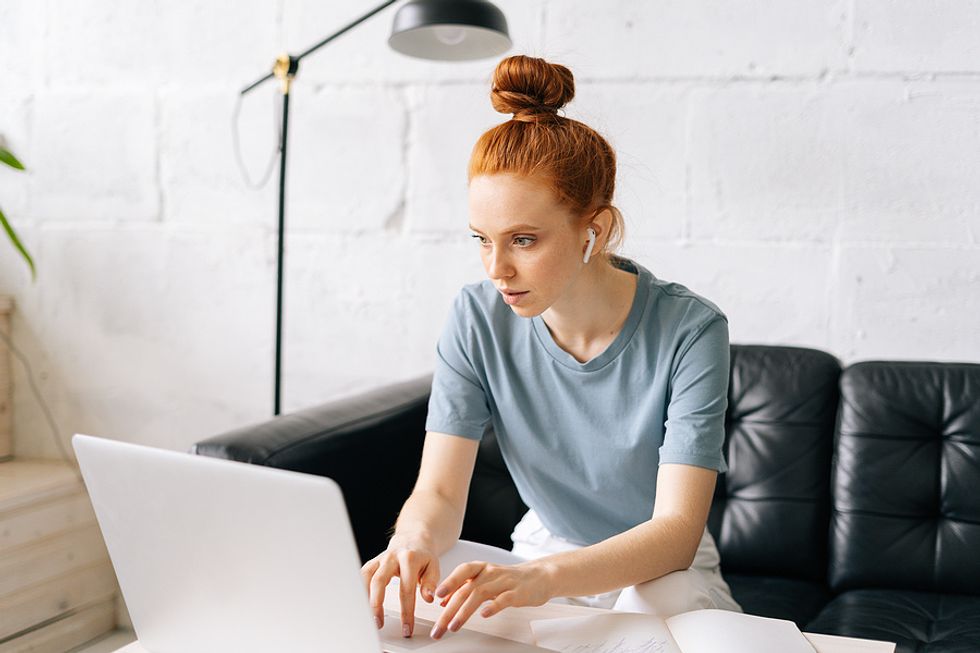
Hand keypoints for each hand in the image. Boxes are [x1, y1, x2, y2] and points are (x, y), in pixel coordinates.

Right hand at [360, 537, 440, 637]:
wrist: (413, 540)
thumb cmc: (423, 557)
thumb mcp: (433, 567)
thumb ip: (431, 583)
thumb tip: (428, 598)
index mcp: (410, 559)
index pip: (406, 589)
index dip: (406, 612)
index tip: (407, 628)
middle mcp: (392, 557)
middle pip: (379, 581)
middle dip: (377, 605)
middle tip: (379, 624)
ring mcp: (380, 559)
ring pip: (367, 577)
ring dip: (365, 598)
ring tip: (368, 617)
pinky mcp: (372, 562)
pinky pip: (362, 575)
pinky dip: (360, 590)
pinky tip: (362, 604)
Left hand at [429, 559, 555, 639]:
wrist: (539, 576)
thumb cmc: (508, 579)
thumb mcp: (485, 580)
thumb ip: (465, 588)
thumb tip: (443, 601)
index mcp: (481, 568)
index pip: (461, 572)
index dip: (449, 582)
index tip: (436, 596)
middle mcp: (490, 572)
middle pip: (466, 589)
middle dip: (449, 610)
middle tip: (439, 627)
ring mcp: (504, 582)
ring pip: (480, 594)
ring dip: (464, 612)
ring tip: (453, 626)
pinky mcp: (517, 593)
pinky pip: (503, 599)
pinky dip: (492, 606)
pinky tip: (484, 615)